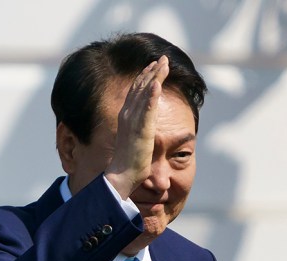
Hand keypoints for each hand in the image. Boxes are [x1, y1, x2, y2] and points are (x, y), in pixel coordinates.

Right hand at [104, 55, 169, 198]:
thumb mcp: (134, 139)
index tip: (154, 65)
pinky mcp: (141, 130)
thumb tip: (142, 127)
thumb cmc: (129, 161)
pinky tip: (158, 83)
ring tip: (164, 63)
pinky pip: (147, 110)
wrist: (122, 175)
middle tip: (163, 59)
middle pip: (141, 87)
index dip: (145, 77)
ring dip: (155, 76)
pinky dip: (152, 96)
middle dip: (152, 71)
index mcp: (127, 117)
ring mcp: (134, 122)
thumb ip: (137, 129)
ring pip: (145, 93)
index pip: (136, 91)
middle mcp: (128, 115)